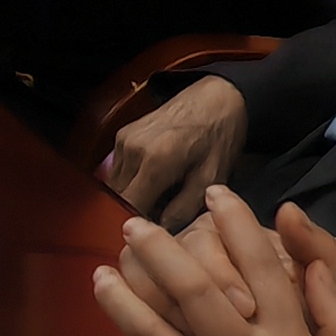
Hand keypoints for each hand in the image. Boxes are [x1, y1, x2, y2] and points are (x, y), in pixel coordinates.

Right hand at [99, 75, 248, 223]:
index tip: (158, 237)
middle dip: (136, 213)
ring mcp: (123, 139)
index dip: (142, 226)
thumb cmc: (219, 137)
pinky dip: (130, 183)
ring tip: (158, 203)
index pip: (131, 206)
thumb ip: (185, 208)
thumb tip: (163, 231)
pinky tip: (153, 185)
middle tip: (159, 223)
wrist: (216, 98)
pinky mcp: (121, 134)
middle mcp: (132, 148)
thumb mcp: (211, 177)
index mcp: (156, 160)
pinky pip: (117, 170)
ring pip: (115, 185)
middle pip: (119, 196)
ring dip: (131, 198)